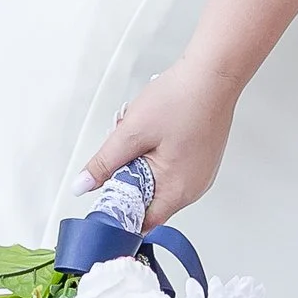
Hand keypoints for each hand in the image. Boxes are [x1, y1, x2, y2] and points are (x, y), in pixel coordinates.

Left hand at [82, 58, 240, 229]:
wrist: (214, 74)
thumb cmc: (181, 99)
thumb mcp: (131, 132)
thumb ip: (105, 163)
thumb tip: (83, 186)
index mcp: (176, 191)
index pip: (140, 223)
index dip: (119, 211)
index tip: (106, 193)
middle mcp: (193, 190)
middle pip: (150, 204)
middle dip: (130, 182)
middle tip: (125, 152)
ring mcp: (201, 176)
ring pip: (160, 186)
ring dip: (143, 169)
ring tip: (142, 138)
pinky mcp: (203, 162)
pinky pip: (174, 173)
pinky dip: (159, 160)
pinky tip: (157, 135)